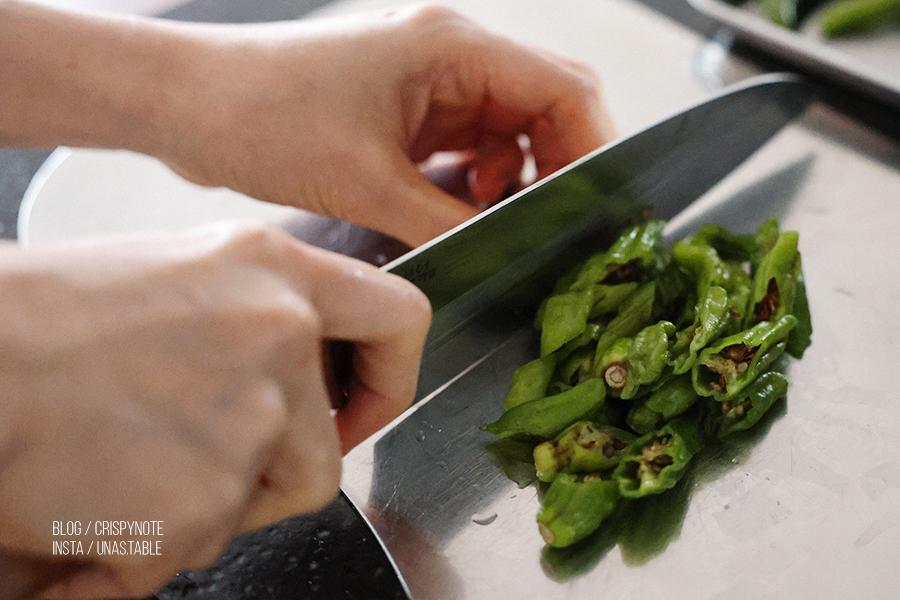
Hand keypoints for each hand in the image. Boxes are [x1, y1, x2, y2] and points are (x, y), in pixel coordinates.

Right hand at [0, 223, 429, 598]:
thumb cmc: (36, 320)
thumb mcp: (175, 281)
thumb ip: (253, 321)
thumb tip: (293, 378)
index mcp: (272, 268)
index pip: (398, 319)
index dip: (387, 379)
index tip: (360, 410)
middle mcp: (279, 335)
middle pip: (326, 451)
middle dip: (274, 477)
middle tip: (206, 465)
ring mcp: (250, 419)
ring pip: (258, 503)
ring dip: (202, 506)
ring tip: (121, 468)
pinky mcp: (204, 500)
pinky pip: (196, 546)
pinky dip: (145, 547)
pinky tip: (92, 503)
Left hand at [158, 5, 616, 245]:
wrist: (185, 105)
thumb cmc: (257, 115)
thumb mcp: (365, 181)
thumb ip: (447, 218)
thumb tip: (504, 248)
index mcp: (450, 46)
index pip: (562, 87)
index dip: (594, 147)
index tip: (598, 206)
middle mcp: (448, 55)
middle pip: (544, 107)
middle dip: (557, 168)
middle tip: (554, 226)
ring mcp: (427, 82)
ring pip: (508, 130)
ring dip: (514, 178)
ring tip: (498, 221)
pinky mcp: (405, 111)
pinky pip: (468, 146)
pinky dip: (477, 181)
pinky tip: (460, 210)